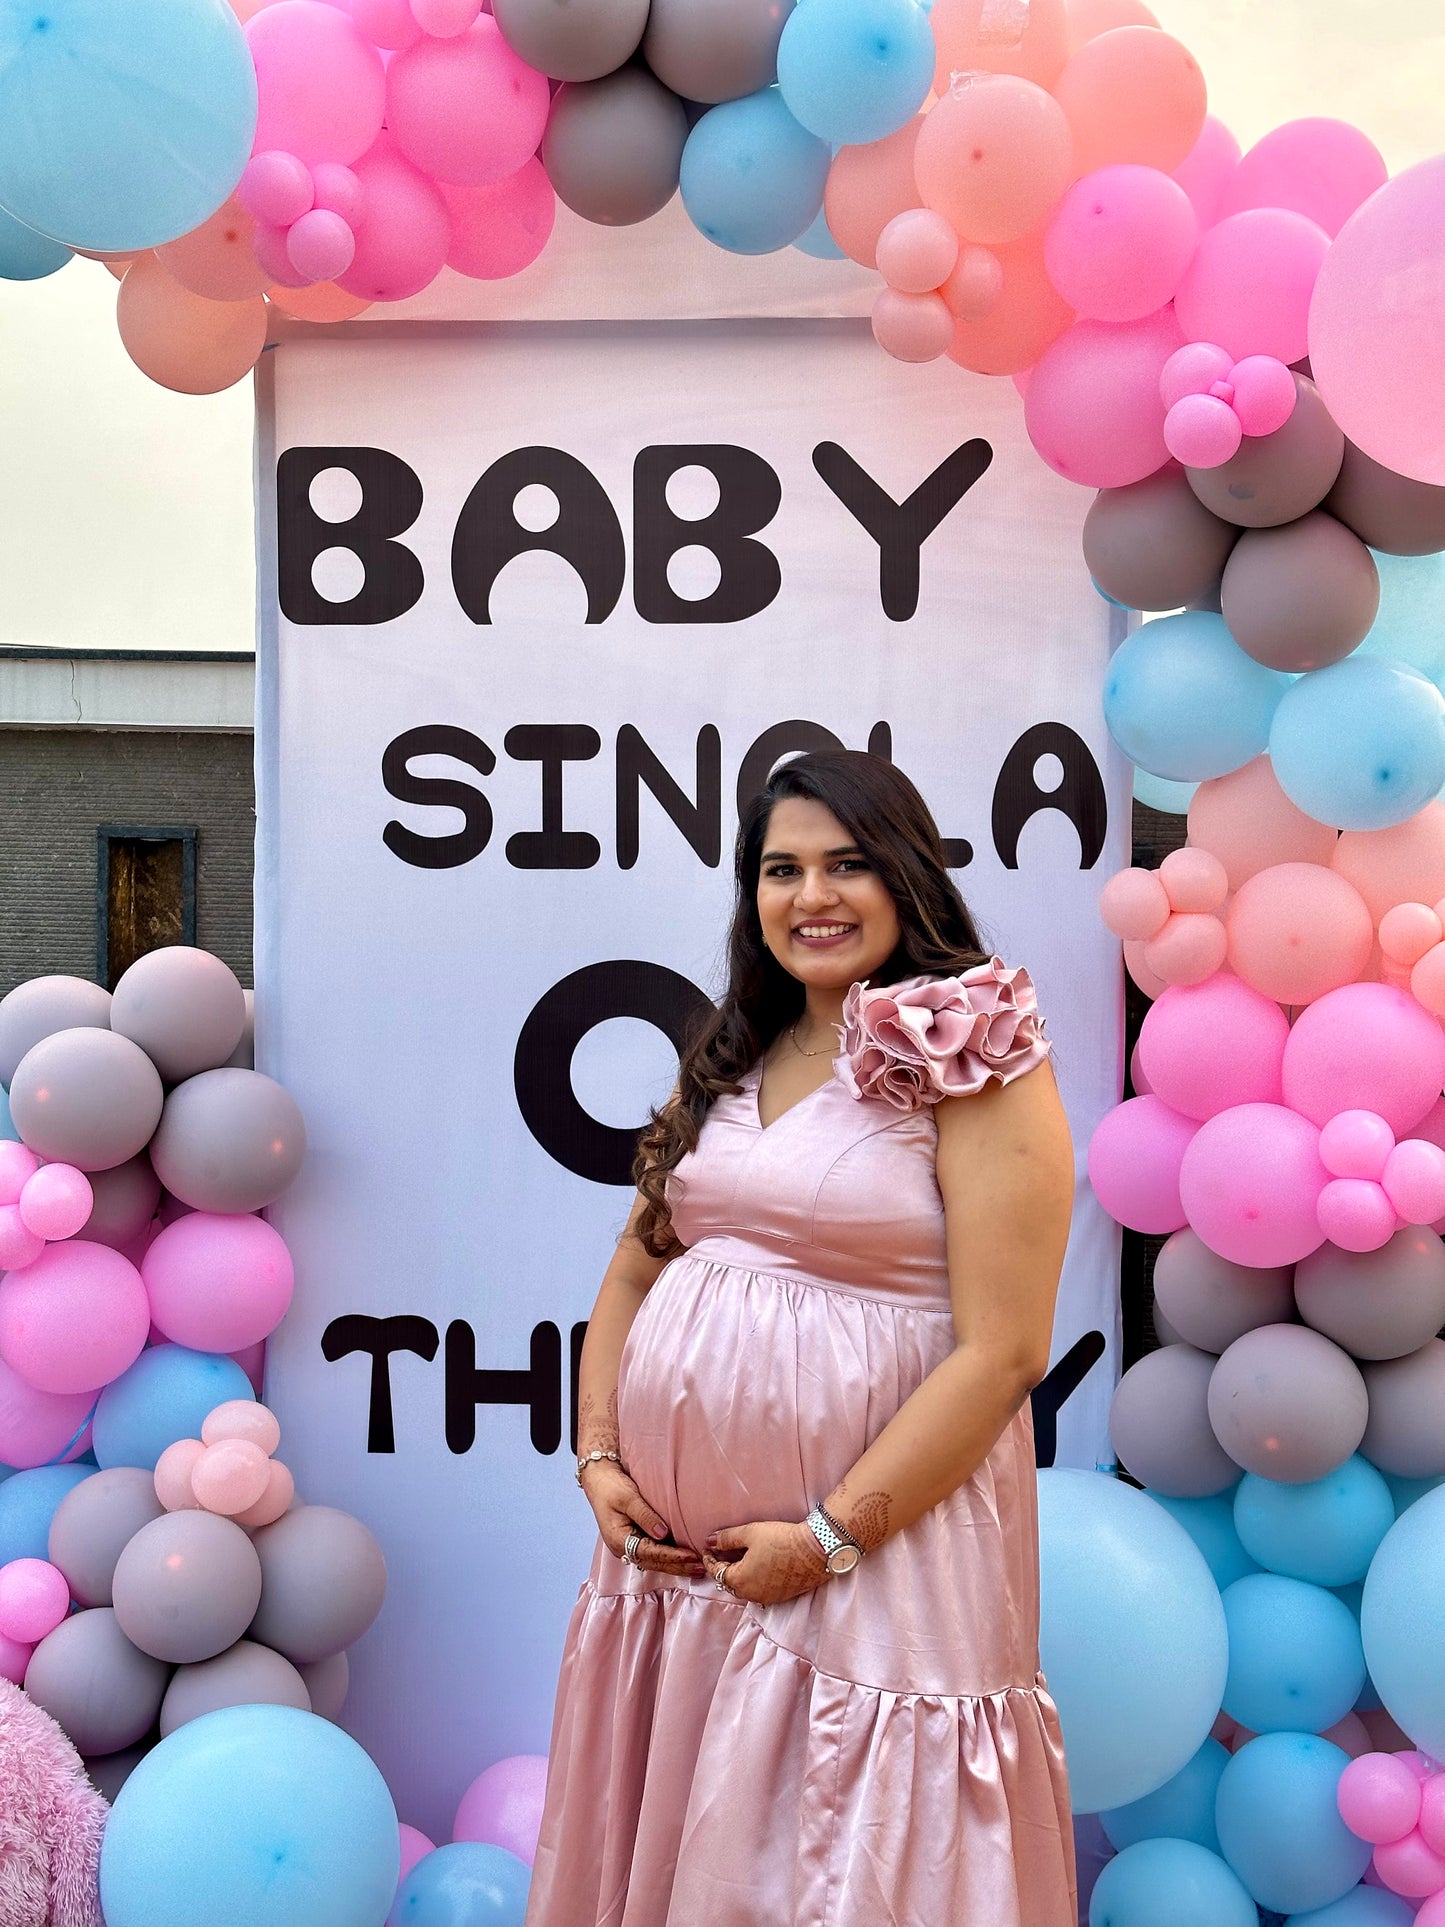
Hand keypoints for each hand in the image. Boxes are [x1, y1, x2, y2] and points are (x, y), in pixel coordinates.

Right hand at [580, 1461, 704, 1578]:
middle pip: (654, 1562)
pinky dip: (669, 1558)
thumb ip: (645, 1516)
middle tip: (702, 1568)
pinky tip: (683, 1559)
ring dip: (676, 1565)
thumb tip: (663, 1534)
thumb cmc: (611, 1486)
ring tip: (697, 1568)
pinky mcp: (634, 1540)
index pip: (650, 1553)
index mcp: (618, 1540)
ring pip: (655, 1561)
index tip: (691, 1556)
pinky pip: (653, 1553)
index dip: (672, 1556)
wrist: (599, 1479)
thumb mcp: (628, 1498)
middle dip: (678, 1566)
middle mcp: (623, 1548)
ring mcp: (628, 1546)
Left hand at [701, 1519, 829, 1605]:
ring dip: (740, 1573)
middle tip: (722, 1551)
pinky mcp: (781, 1596)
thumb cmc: (781, 1540)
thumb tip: (709, 1542)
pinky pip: (760, 1589)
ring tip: (740, 1556)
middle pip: (730, 1582)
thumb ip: (726, 1539)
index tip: (706, 1548)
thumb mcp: (749, 1533)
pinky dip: (754, 1578)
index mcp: (739, 1580)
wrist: (815, 1550)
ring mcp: (767, 1597)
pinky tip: (758, 1565)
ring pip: (745, 1587)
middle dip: (724, 1567)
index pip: (716, 1571)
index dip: (709, 1559)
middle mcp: (751, 1594)